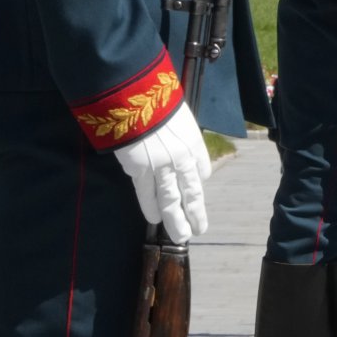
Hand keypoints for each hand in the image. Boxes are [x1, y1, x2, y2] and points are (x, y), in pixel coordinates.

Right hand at [113, 106, 211, 243]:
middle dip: (195, 212)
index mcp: (193, 142)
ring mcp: (161, 167)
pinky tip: (155, 220)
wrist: (135, 100)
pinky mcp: (139, 170)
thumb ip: (183, 135)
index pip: (201, 168)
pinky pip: (146, 194)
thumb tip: (184, 152)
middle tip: (199, 229)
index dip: (199, 180)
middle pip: (191, 191)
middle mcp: (182, 158)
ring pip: (171, 200)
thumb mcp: (180, 116)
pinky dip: (151, 208)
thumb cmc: (156, 101)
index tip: (197, 189)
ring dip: (176, 220)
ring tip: (182, 236)